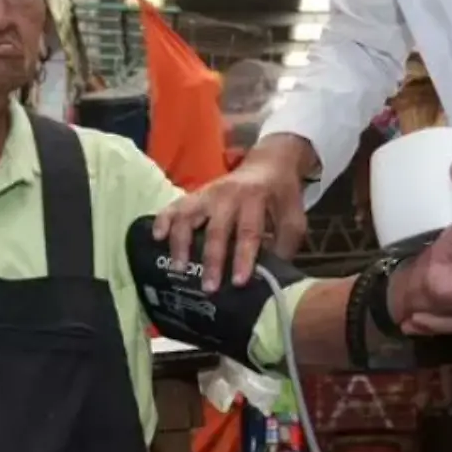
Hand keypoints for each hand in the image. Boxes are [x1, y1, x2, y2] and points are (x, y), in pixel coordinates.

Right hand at [152, 134, 314, 292]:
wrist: (268, 164)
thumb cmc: (281, 196)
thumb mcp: (294, 218)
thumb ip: (284, 246)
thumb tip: (271, 277)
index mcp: (256, 199)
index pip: (248, 232)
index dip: (244, 258)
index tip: (239, 282)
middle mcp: (229, 195)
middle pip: (217, 230)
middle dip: (212, 260)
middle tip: (209, 287)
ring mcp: (208, 193)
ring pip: (188, 216)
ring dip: (182, 243)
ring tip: (179, 268)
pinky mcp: (195, 194)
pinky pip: (175, 206)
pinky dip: (163, 220)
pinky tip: (157, 237)